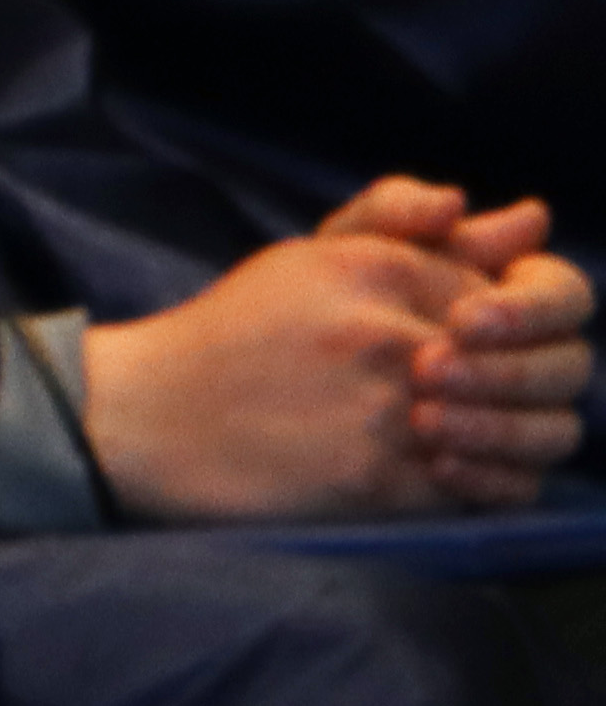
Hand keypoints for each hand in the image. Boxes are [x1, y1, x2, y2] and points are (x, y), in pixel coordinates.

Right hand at [84, 216, 563, 521]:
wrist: (146, 415)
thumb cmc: (236, 332)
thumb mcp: (315, 256)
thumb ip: (414, 225)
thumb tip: (531, 218)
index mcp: (384, 270)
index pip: (543, 293)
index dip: (542, 322)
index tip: (497, 338)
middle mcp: (396, 337)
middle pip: (559, 364)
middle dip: (542, 381)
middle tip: (491, 392)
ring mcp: (391, 414)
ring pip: (542, 430)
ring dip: (524, 434)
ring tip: (469, 430)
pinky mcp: (380, 482)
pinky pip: (499, 488)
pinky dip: (497, 481)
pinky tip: (450, 467)